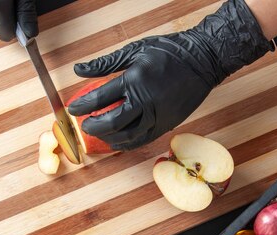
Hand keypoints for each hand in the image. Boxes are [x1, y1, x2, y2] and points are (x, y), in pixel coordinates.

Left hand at [67, 0, 272, 150]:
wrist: (203, 61)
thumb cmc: (169, 52)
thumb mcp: (134, 50)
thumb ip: (105, 64)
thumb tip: (78, 70)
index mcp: (135, 80)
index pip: (101, 98)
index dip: (83, 106)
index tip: (73, 109)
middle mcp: (146, 101)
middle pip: (112, 122)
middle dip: (94, 126)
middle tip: (85, 125)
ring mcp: (158, 116)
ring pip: (128, 137)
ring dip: (110, 138)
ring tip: (100, 134)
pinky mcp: (167, 124)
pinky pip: (143, 140)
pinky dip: (128, 143)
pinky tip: (119, 139)